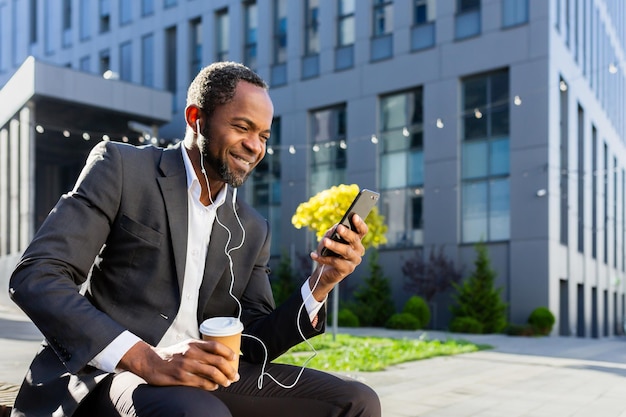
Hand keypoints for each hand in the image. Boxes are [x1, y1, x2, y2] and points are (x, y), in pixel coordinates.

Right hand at [117, 339, 239, 390]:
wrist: (150, 361)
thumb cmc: (171, 354)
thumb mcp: (186, 346)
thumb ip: (200, 349)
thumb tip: (219, 356)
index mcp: (193, 344)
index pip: (216, 346)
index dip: (228, 352)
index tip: (234, 358)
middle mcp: (190, 353)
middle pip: (217, 361)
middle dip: (229, 370)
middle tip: (234, 376)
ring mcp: (186, 366)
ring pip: (211, 373)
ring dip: (222, 379)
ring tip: (226, 382)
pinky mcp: (180, 378)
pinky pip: (200, 383)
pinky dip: (210, 386)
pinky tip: (214, 387)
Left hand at [309, 214, 367, 301]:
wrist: (323, 271)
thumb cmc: (327, 252)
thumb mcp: (328, 239)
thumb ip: (333, 232)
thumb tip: (337, 226)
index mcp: (356, 240)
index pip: (362, 230)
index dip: (359, 223)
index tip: (354, 216)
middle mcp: (358, 250)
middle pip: (355, 239)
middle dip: (346, 233)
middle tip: (339, 228)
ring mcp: (354, 260)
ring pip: (346, 251)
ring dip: (334, 245)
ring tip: (324, 241)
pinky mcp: (347, 269)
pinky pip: (336, 262)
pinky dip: (324, 258)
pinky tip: (314, 255)